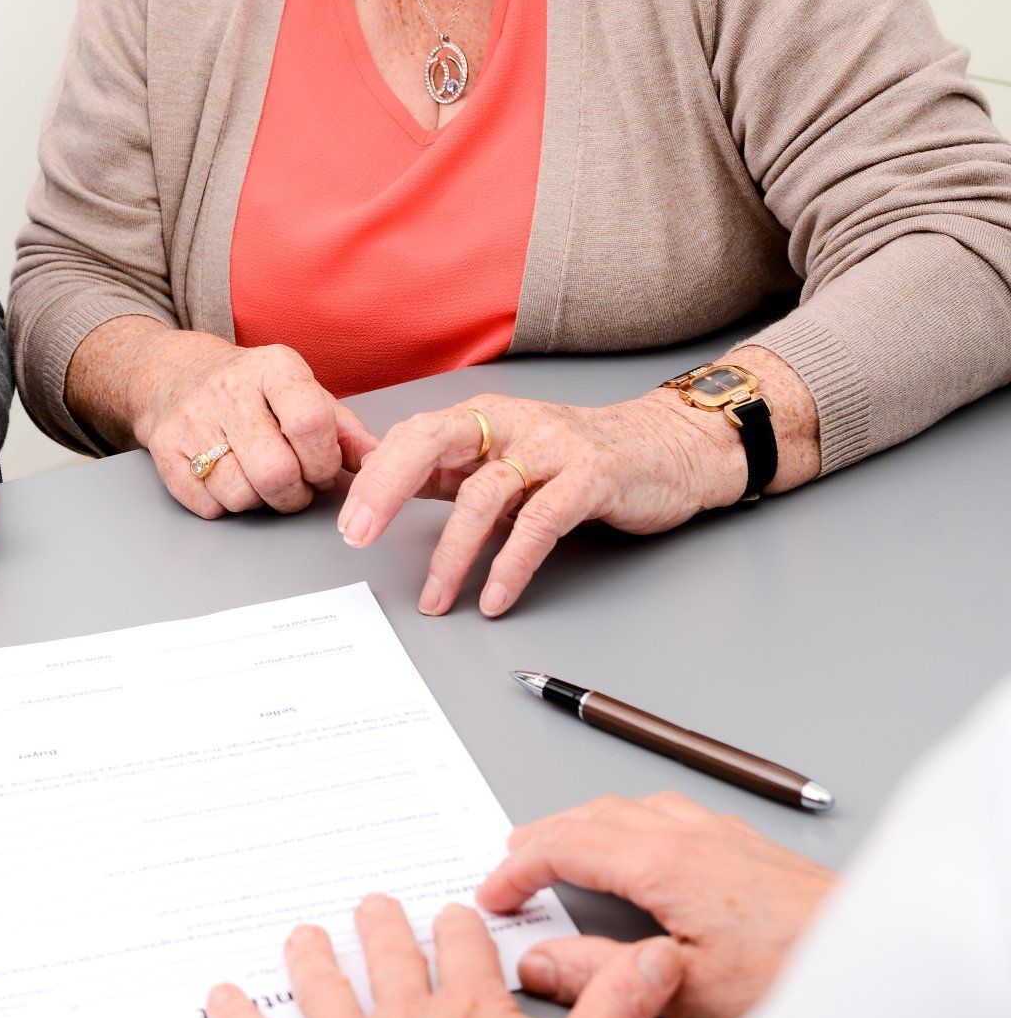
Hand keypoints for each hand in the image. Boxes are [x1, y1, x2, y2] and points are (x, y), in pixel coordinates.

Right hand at [137, 333, 376, 520]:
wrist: (177, 375)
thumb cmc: (253, 390)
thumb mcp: (302, 393)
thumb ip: (343, 429)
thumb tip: (379, 459)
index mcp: (275, 368)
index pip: (311, 423)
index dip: (324, 461)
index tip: (323, 469)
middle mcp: (230, 388)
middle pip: (276, 471)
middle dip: (295, 494)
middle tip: (296, 486)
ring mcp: (192, 418)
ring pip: (240, 494)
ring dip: (261, 502)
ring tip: (263, 482)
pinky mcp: (164, 447)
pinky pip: (207, 505)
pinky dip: (225, 506)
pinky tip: (230, 480)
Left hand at [208, 895, 679, 1017]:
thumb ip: (617, 1009)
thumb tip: (661, 956)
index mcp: (466, 1011)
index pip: (463, 953)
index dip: (458, 932)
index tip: (452, 916)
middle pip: (388, 958)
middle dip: (381, 929)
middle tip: (372, 905)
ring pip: (324, 988)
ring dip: (312, 958)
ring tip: (303, 935)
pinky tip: (215, 999)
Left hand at [335, 387, 744, 615]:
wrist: (668, 450)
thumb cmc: (580, 460)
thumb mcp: (507, 459)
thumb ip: (454, 471)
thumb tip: (381, 489)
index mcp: (484, 418)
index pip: (413, 436)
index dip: (374, 476)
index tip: (348, 521)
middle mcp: (512, 424)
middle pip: (432, 443)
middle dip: (387, 490)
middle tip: (358, 537)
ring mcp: (552, 448)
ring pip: (483, 495)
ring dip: (451, 554)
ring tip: (435, 599)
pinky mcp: (591, 478)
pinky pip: (539, 524)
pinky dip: (511, 565)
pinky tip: (494, 596)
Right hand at [476, 789, 835, 1017]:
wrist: (872, 958)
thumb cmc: (791, 975)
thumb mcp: (685, 990)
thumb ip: (601, 973)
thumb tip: (538, 962)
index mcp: (663, 862)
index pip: (565, 847)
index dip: (518, 868)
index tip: (492, 894)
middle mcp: (687, 832)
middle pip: (590, 816)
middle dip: (541, 837)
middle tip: (508, 865)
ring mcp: (718, 830)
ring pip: (627, 807)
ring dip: (582, 825)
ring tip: (560, 849)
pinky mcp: (743, 841)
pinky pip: (663, 810)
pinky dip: (623, 822)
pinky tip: (635, 846)